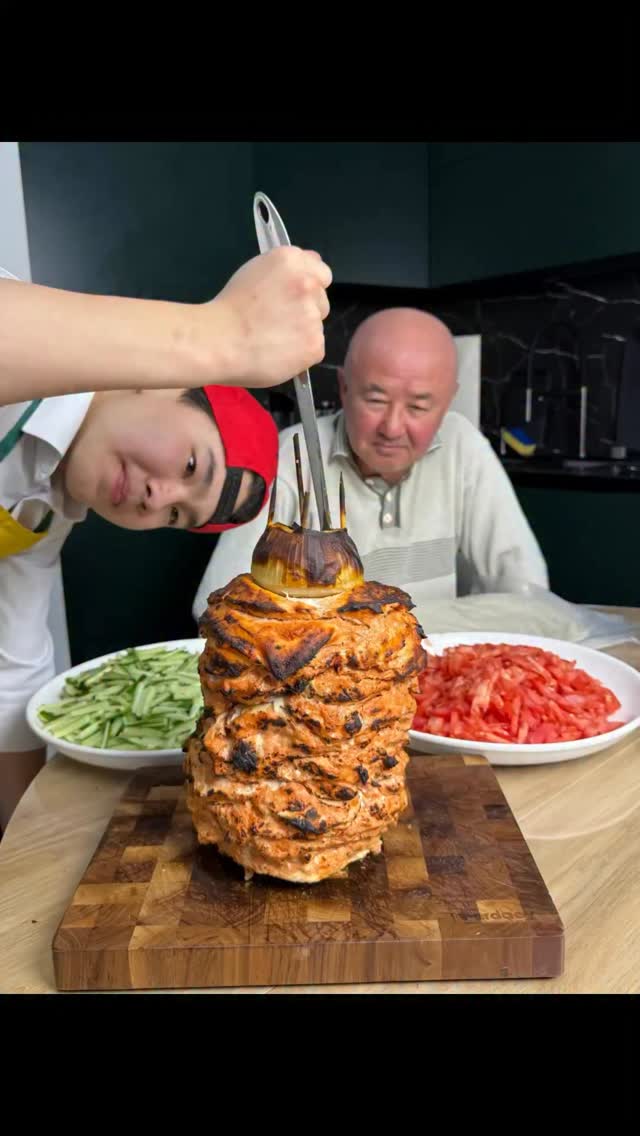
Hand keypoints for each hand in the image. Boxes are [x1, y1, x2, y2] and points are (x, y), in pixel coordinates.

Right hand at [207, 246, 331, 387]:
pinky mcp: (315, 345)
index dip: (306, 286)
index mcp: (291, 260)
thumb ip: (286, 271)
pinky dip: (300, 354)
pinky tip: (278, 353)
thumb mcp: (254, 272)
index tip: (292, 298)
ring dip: (302, 332)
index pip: (320, 271)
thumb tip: (308, 270)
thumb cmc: (229, 309)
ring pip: (317, 326)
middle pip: (321, 299)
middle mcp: (308, 284)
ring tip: (273, 339)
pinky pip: (314, 348)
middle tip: (278, 321)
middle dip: (306, 309)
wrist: (219, 342)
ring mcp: (314, 316)